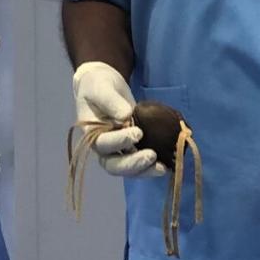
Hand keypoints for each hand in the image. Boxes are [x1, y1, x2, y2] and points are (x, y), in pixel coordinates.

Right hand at [72, 61, 165, 177]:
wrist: (105, 88)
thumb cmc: (99, 88)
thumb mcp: (101, 88)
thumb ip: (111, 102)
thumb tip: (125, 116)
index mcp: (92, 134)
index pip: (103, 144)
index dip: (119, 141)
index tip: (138, 132)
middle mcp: (104, 148)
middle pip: (114, 165)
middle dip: (133, 164)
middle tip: (152, 156)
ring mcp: (118, 152)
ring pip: (129, 169)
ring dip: (145, 171)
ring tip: (163, 168)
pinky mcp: (132, 150)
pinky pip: (141, 163)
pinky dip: (153, 166)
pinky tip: (167, 166)